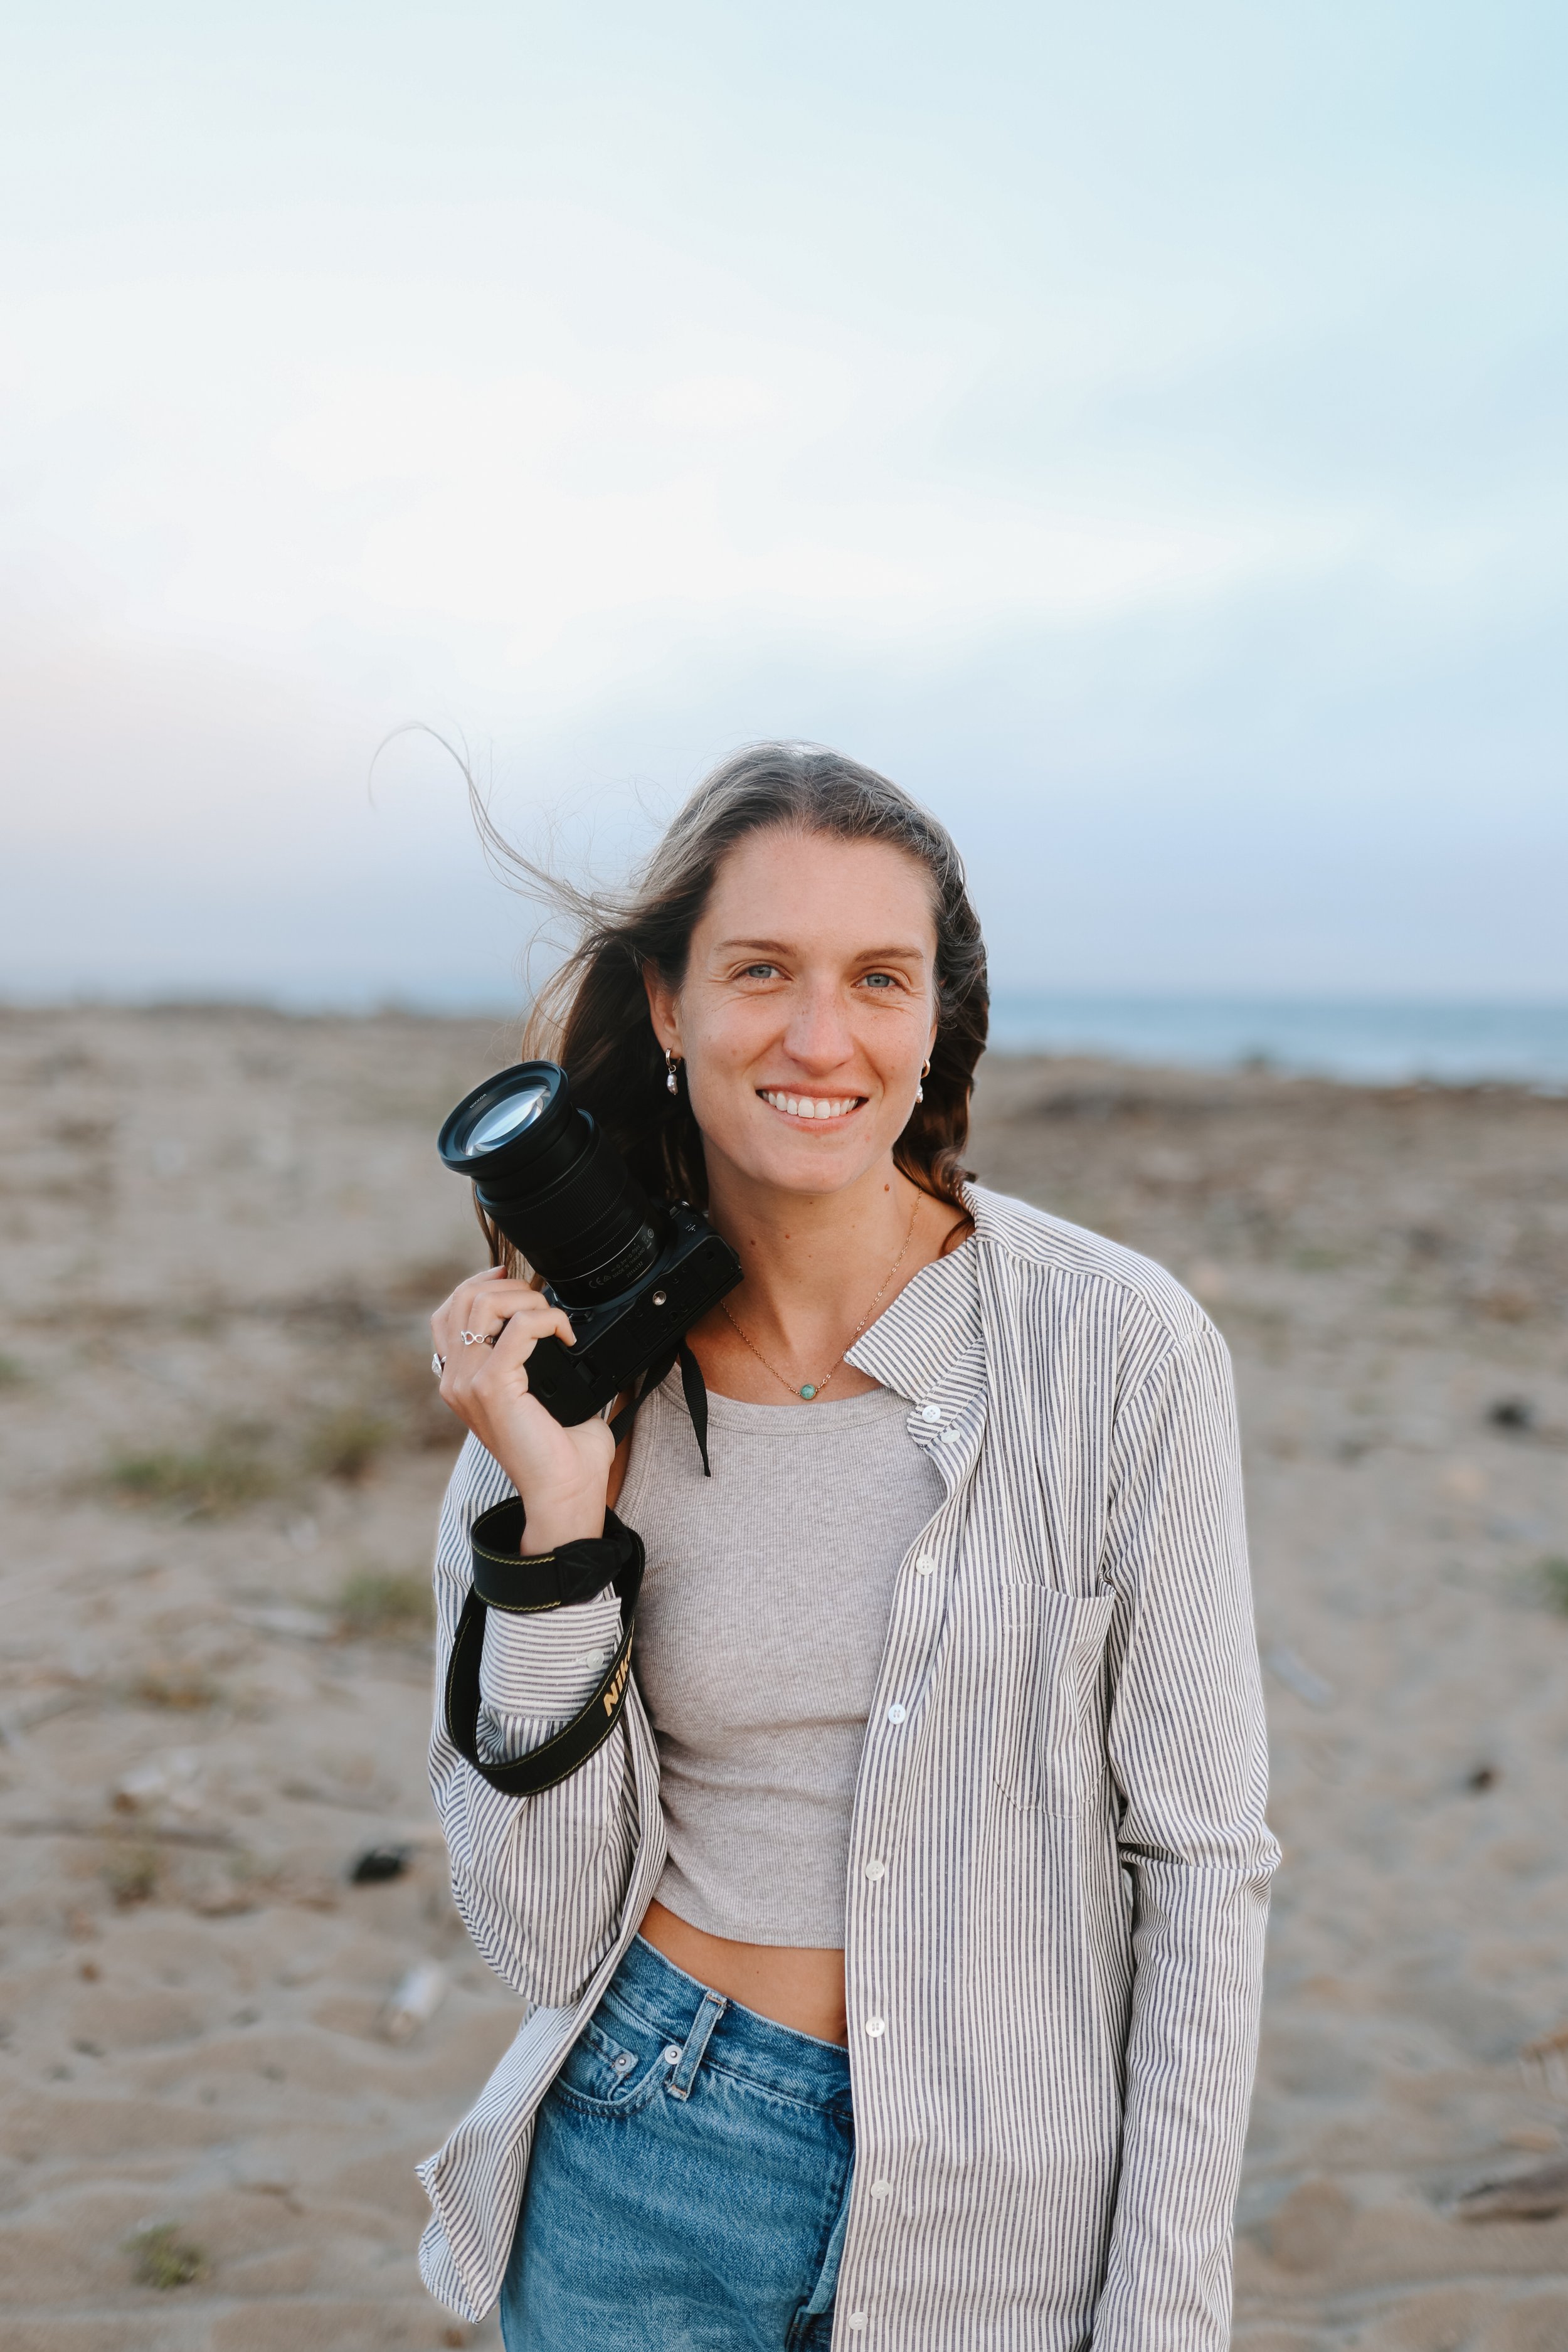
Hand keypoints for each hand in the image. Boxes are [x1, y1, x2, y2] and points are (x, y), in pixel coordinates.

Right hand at [431, 1268, 614, 1551]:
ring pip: (483, 1304)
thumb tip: (555, 1324)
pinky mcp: (492, 1387)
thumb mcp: (536, 1394)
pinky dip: (549, 1320)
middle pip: (463, 1299)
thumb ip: (529, 1358)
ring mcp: (467, 1383)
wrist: (564, 1492)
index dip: (478, 1285)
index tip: (512, 1279)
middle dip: (508, 1287)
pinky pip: (519, 1327)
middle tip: (543, 1304)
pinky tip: (566, 1336)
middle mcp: (455, 1380)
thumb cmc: (559, 1452)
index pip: (449, 1313)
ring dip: (526, 1299)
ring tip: (553, 1320)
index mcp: (459, 1381)